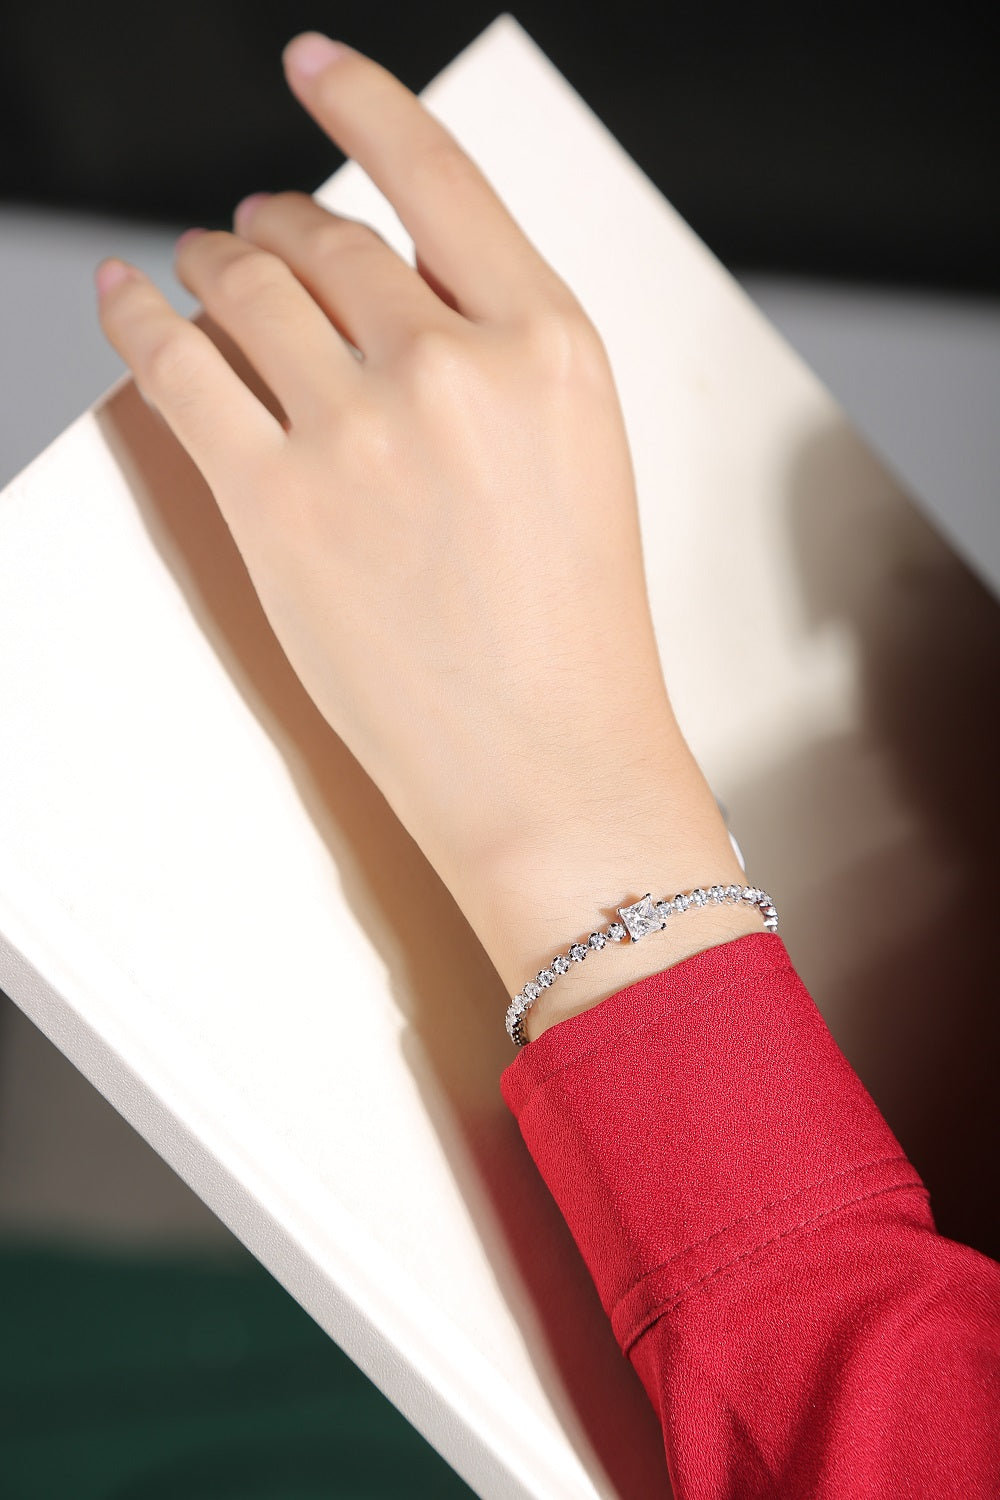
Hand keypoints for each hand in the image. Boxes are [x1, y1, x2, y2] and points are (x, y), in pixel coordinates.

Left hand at [95, 34, 758, 1037]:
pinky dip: (139, 316)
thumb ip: (497, 360)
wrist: (551, 768)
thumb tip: (384, 296)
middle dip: (272, 220)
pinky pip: (178, 367)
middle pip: (325, 237)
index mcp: (553, 346)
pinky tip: (129, 297)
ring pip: (246, 287)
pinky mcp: (278, 505)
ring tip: (193, 263)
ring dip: (205, 259)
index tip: (317, 70)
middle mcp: (455, 367)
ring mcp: (361, 434)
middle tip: (245, 226)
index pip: (439, 176)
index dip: (362, 105)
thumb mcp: (578, 459)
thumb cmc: (575, 636)